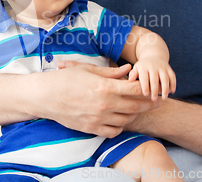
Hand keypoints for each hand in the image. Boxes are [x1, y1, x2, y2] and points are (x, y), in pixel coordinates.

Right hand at [38, 61, 159, 137]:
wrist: (45, 96)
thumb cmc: (65, 79)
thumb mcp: (88, 70)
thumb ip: (110, 72)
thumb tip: (127, 69)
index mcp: (105, 87)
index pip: (135, 89)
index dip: (147, 88)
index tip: (153, 87)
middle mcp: (104, 104)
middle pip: (136, 106)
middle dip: (149, 103)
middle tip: (156, 101)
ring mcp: (98, 118)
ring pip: (127, 119)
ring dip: (134, 113)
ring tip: (135, 107)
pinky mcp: (91, 128)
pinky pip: (114, 131)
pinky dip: (120, 125)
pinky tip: (119, 118)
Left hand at [128, 57, 175, 100]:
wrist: (153, 56)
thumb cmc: (143, 66)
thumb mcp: (136, 68)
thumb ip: (133, 74)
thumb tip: (130, 80)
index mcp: (143, 67)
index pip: (144, 77)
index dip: (145, 86)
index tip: (145, 94)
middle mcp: (153, 66)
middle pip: (155, 79)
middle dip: (155, 90)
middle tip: (154, 99)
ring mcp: (162, 67)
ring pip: (165, 78)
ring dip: (165, 88)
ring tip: (164, 97)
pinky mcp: (169, 68)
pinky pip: (172, 76)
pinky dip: (173, 84)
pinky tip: (172, 92)